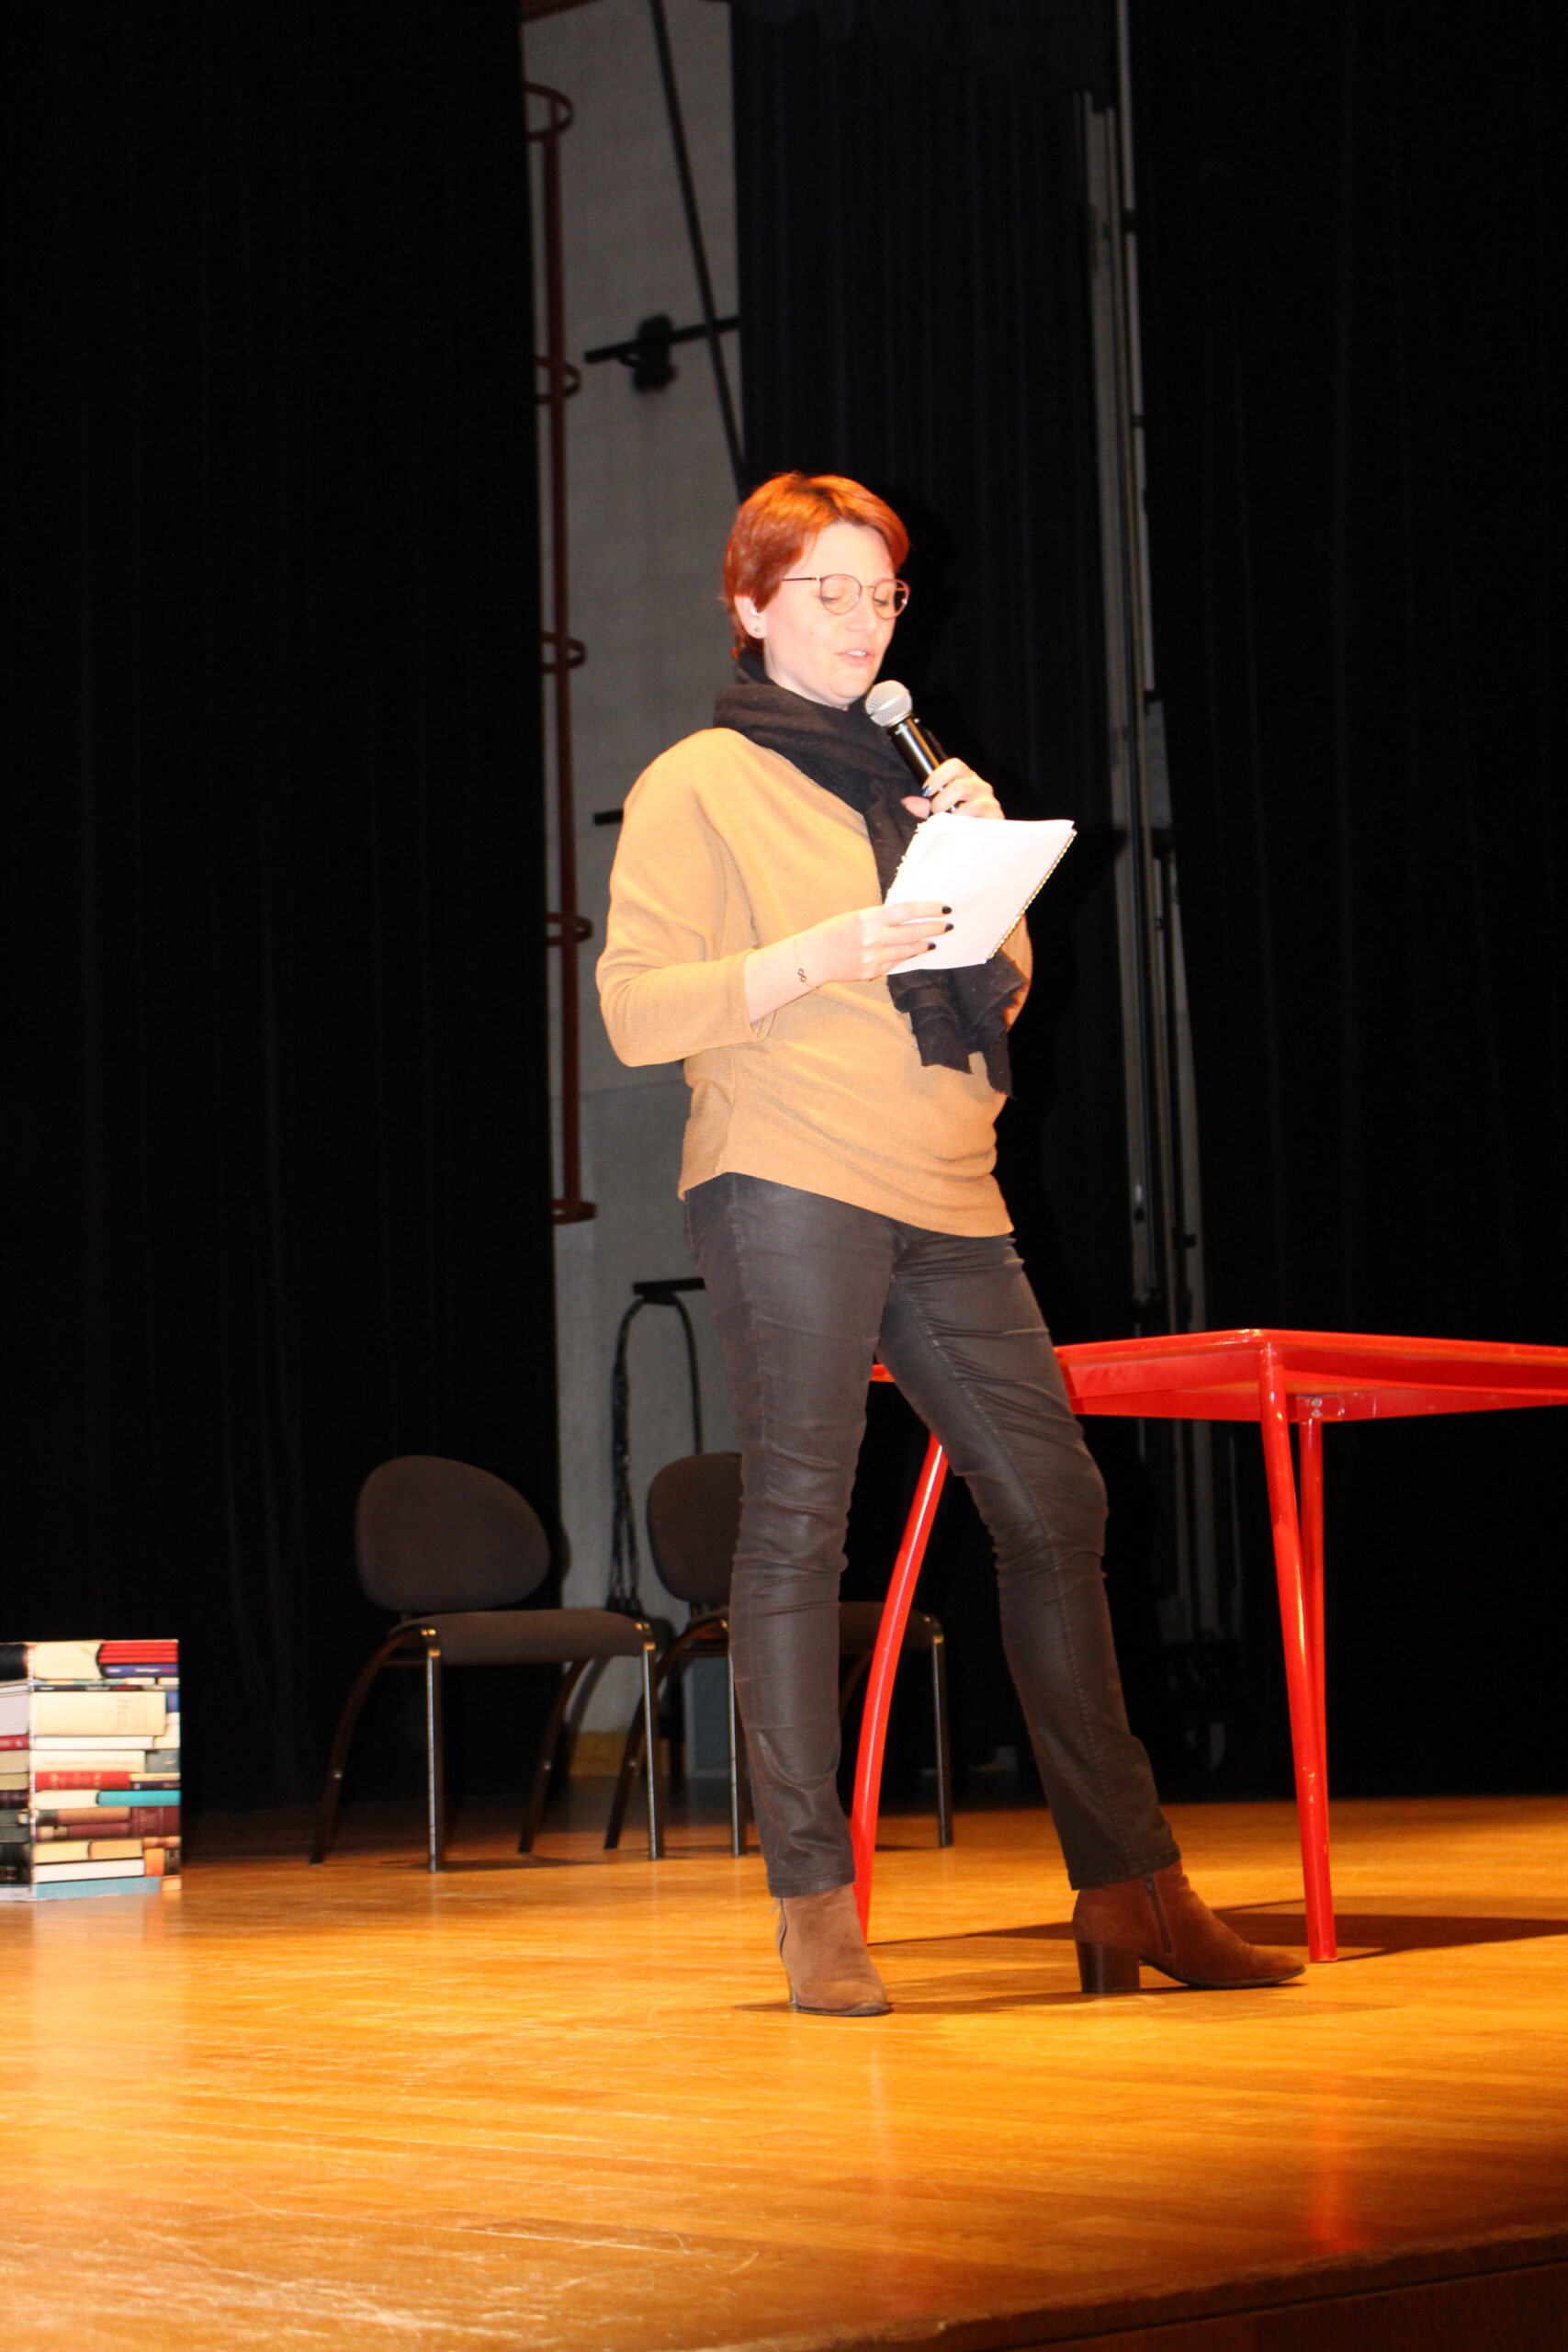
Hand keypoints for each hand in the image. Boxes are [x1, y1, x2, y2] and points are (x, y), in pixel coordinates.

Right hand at [800, 899, 951, 983]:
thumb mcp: (857, 916)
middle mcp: (874, 938)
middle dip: (933, 928)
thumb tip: (908, 917)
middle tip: (946, 925)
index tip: (944, 908)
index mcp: (869, 918)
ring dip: (923, 945)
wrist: (813, 957)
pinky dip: (905, 956)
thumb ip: (881, 918)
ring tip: (933, 942)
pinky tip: (912, 952)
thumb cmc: (834, 931)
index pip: (907, 911)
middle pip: (913, 932)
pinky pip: (895, 963)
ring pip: (907, 950)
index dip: (929, 909)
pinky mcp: (871, 972)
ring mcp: (873, 957)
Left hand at [902, 757, 1002, 821]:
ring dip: (952, 811)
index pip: (955, 765)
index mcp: (966, 779)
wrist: (983, 843)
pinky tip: (959, 828)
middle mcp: (979, 786)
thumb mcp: (941, 812)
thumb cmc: (961, 824)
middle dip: (942, 800)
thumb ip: (925, 806)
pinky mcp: (995, 814)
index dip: (939, 775)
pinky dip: (964, 820)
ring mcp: (988, 799)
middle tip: (935, 812)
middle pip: (960, 783)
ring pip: (969, 796)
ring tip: (947, 822)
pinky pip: (979, 811)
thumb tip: (908, 801)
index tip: (927, 790)